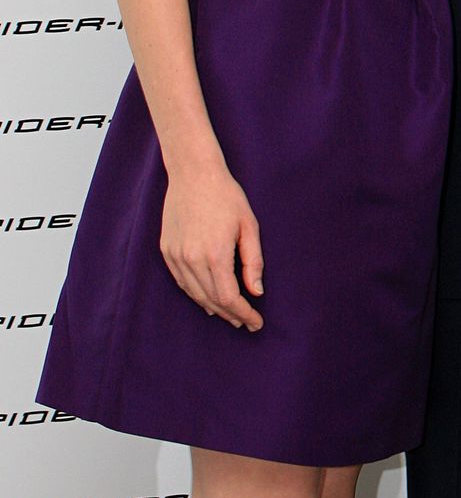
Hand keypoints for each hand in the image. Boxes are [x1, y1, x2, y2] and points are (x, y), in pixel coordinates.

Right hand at [160, 163, 264, 330]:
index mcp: (215, 254)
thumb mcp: (249, 225)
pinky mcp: (167, 251)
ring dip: (213, 308)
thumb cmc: (226, 196)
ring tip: (230, 315)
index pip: (229, 298)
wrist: (193, 173)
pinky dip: (196, 294)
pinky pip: (182, 282)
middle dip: (231, 315)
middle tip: (246, 322)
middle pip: (212, 300)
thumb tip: (256, 292)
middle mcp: (192, 259)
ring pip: (195, 294)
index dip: (244, 314)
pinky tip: (207, 299)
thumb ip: (253, 261)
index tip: (256, 323)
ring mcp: (176, 256)